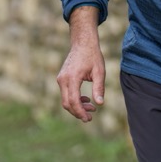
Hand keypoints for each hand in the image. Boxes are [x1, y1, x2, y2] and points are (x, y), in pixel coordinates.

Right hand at [56, 7, 104, 121]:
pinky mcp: (62, 78)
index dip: (80, 112)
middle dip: (78, 112)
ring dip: (77, 106)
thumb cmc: (93, 56)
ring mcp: (61, 79)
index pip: (73, 101)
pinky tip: (86, 100)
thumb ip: (99, 88)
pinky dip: (74, 99)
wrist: (83, 43)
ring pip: (65, 100)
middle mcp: (63, 79)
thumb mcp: (99, 71)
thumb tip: (100, 104)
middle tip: (90, 117)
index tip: (88, 118)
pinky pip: (65, 93)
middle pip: (67, 103)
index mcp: (72, 77)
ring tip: (91, 108)